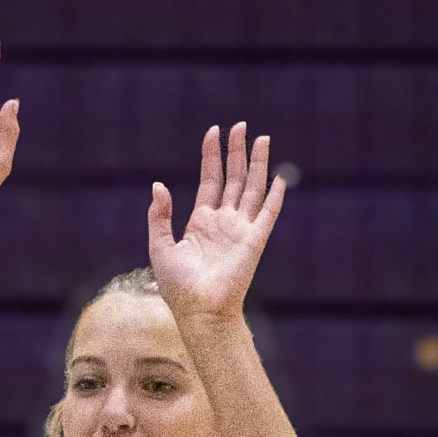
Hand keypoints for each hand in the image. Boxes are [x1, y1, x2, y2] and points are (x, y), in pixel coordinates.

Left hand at [146, 123, 285, 328]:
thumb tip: (158, 185)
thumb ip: (158, 216)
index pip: (210, 179)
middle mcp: (223, 222)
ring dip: (257, 163)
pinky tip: (280, 176)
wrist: (199, 311)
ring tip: (261, 137)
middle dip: (236, 151)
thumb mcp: (160, 247)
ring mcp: (240, 230)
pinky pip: (268, 213)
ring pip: (252, 188)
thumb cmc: (178, 287)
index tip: (213, 131)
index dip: (211, 155)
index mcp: (200, 222)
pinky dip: (275, 195)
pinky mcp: (254, 241)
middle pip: (233, 178)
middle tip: (241, 125)